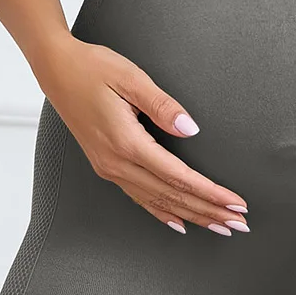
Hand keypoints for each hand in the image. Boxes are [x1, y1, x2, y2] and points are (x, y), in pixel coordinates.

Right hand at [41, 37, 248, 236]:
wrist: (57, 70)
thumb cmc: (92, 68)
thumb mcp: (131, 78)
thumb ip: (163, 105)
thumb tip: (189, 128)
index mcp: (127, 143)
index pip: (179, 177)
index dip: (210, 193)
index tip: (235, 204)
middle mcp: (117, 163)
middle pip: (172, 196)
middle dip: (208, 211)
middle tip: (238, 224)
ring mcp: (110, 169)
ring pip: (158, 202)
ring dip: (192, 216)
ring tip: (219, 226)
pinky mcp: (107, 167)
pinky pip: (140, 198)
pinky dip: (163, 213)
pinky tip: (180, 223)